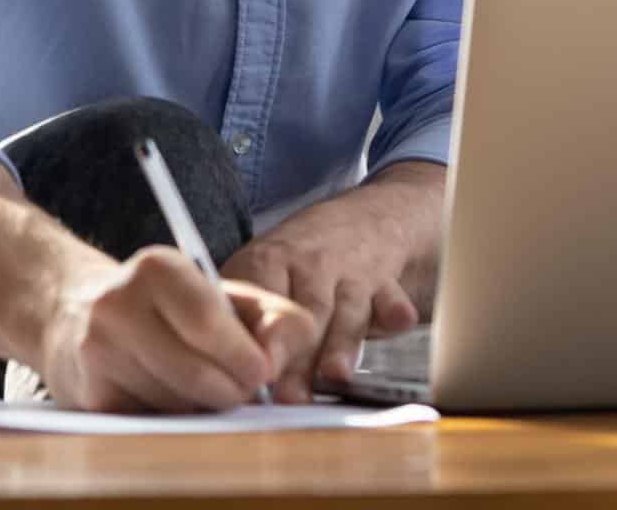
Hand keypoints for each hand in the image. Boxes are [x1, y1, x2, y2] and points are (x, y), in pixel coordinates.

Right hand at [35, 246, 314, 412]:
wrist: (78, 314)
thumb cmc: (172, 307)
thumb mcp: (226, 296)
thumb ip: (274, 318)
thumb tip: (274, 365)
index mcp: (157, 269)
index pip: (206, 322)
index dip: (242, 356)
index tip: (263, 373)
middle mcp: (117, 305)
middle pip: (194, 372)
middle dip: (231, 390)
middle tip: (245, 392)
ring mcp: (97, 352)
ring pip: (175, 403)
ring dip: (204, 407)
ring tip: (208, 390)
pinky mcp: (89, 395)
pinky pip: (152, 422)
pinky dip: (175, 418)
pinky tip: (174, 397)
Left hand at [222, 161, 443, 397]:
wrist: (366, 220)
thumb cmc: (301, 261)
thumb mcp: (261, 272)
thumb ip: (242, 318)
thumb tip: (218, 372)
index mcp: (268, 261)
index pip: (259, 296)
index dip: (257, 334)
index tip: (253, 368)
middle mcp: (311, 265)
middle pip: (304, 314)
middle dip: (297, 356)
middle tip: (288, 396)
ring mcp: (351, 274)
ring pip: (346, 312)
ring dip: (341, 344)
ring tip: (334, 375)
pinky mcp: (386, 284)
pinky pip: (392, 298)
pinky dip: (395, 310)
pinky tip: (398, 321)